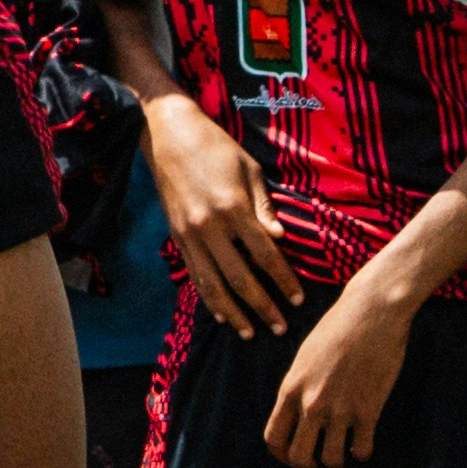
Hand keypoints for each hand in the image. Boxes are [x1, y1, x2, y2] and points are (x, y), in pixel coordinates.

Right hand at [143, 92, 291, 336]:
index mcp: (232, 208)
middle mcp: (209, 227)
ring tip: (249, 332)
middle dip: (262, 306)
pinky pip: (195, 274)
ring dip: (233, 312)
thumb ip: (264, 208)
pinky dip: (208, 297)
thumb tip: (279, 240)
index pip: (265, 254)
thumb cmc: (216, 147)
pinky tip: (220, 313)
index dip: (283, 280)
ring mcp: (189, 234)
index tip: (298, 298)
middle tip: (280, 327)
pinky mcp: (177, 237)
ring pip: (212, 284)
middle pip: (240, 278)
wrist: (168, 135)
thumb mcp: (249, 170)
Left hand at [262, 270, 415, 467]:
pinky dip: (361, 453)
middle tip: (315, 465)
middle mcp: (311, 404)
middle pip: (298, 456)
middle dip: (305, 467)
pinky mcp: (369, 410)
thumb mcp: (304, 358)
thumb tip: (297, 412)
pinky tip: (362, 444)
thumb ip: (298, 387)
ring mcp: (340, 409)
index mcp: (290, 389)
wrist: (371, 313)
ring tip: (341, 455)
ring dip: (335, 462)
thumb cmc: (337, 329)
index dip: (280, 455)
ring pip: (331, 459)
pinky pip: (361, 450)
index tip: (290, 456)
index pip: (273, 437)